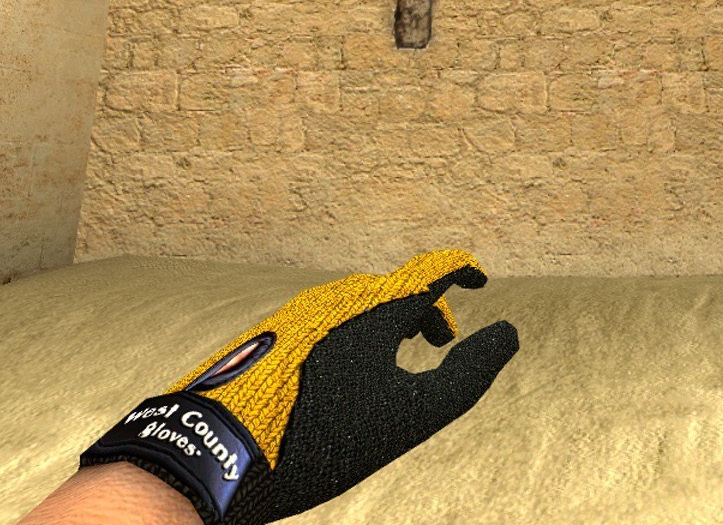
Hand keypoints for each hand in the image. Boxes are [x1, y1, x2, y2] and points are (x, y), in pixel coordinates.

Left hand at [81, 250, 519, 524]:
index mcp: (377, 308)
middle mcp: (336, 299)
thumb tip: (507, 333)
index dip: (462, 269)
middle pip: (395, 288)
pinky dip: (353, 334)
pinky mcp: (269, 336)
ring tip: (395, 358)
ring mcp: (297, 315)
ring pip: (358, 304)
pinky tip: (343, 373)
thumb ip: (469, 373)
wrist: (216, 453)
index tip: (479, 277)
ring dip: (388, 323)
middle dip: (426, 309)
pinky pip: (326, 320)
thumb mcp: (412, 414)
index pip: (432, 269)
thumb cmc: (324, 437)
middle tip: (441, 342)